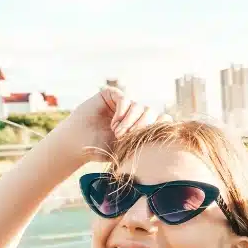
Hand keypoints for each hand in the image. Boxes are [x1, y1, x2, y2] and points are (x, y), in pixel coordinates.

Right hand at [54, 87, 169, 162]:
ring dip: (130, 121)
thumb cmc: (102, 150)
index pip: (162, 120)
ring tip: (117, 133)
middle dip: (142, 126)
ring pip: (139, 106)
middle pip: (152, 113)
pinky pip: (125, 99)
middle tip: (127, 138)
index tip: (148, 139)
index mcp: (142, 125)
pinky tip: (115, 124)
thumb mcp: (128, 150)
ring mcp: (123, 103)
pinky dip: (123, 111)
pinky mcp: (110, 95)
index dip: (159, 127)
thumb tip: (169, 152)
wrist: (78, 144)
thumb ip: (145, 146)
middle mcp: (135, 113)